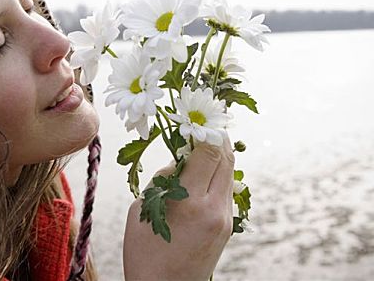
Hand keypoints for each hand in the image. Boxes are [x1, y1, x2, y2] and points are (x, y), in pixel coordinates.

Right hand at [123, 135, 234, 280]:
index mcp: (189, 201)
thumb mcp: (142, 209)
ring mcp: (225, 217)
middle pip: (227, 158)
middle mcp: (214, 207)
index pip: (209, 152)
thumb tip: (181, 157)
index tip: (197, 121)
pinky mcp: (229, 225)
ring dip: (220, 155)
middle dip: (217, 137)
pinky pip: (228, 188)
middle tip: (206, 126)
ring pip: (231, 172)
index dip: (206, 131)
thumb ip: (163, 178)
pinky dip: (220, 173)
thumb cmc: (145, 252)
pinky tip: (205, 171)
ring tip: (204, 145)